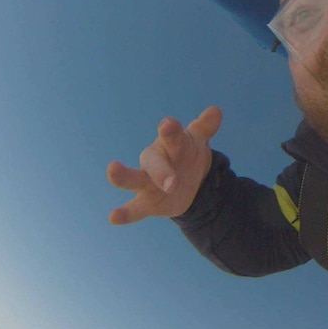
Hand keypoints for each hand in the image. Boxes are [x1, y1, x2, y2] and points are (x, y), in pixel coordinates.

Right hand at [107, 106, 223, 224]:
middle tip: (171, 183)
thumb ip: (205, 127)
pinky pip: (133, 209)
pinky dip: (123, 213)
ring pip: (133, 180)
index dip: (170, 130)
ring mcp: (147, 183)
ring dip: (122, 176)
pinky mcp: (146, 203)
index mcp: (169, 143)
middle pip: (153, 163)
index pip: (170, 135)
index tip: (168, 126)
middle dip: (161, 171)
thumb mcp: (198, 140)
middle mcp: (155, 161)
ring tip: (112, 170)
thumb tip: (215, 111)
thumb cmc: (188, 153)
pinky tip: (113, 217)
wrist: (189, 180)